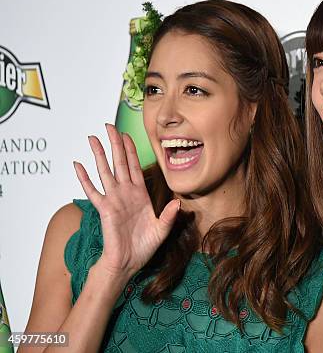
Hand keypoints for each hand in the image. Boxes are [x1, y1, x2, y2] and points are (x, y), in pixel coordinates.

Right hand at [73, 123, 179, 278]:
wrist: (129, 262)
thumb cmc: (144, 246)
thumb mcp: (162, 230)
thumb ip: (169, 216)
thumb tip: (178, 202)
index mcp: (140, 195)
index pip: (135, 166)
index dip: (131, 150)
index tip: (126, 135)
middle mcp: (126, 193)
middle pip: (119, 162)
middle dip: (115, 144)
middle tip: (108, 126)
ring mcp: (114, 199)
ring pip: (105, 171)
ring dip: (99, 154)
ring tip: (92, 138)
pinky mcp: (105, 209)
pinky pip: (93, 191)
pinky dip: (85, 178)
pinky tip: (78, 165)